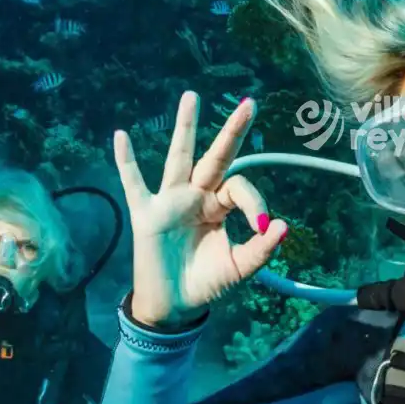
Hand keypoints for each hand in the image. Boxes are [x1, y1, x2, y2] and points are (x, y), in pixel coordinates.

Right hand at [113, 92, 287, 328]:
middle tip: (250, 104)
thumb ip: (261, 249)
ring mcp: (170, 201)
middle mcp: (197, 196)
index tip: (262, 226)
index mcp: (220, 205)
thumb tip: (282, 226)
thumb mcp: (239, 268)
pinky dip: (126, 162)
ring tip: (191, 97)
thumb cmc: (206, 282)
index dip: (255, 203)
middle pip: (216, 157)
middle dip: (232, 131)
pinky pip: (134, 184)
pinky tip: (121, 136)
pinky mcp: (147, 214)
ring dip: (185, 128)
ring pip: (179, 158)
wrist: (174, 306)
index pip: (240, 187)